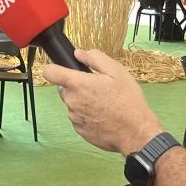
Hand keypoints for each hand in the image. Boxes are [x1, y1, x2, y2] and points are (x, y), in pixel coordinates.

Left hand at [42, 48, 161, 154]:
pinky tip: (104, 115)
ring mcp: (74, 117)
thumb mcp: (117, 72)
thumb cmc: (128, 102)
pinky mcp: (79, 130)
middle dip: (78, 86)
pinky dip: (88, 115)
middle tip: (99, 88)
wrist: (135, 132)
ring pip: (73, 103)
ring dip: (84, 101)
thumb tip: (80, 53)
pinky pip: (79, 117)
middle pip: (65, 89)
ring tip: (105, 104)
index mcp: (78, 84)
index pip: (50, 72)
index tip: (61, 69)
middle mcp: (72, 101)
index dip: (54, 68)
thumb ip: (95, 58)